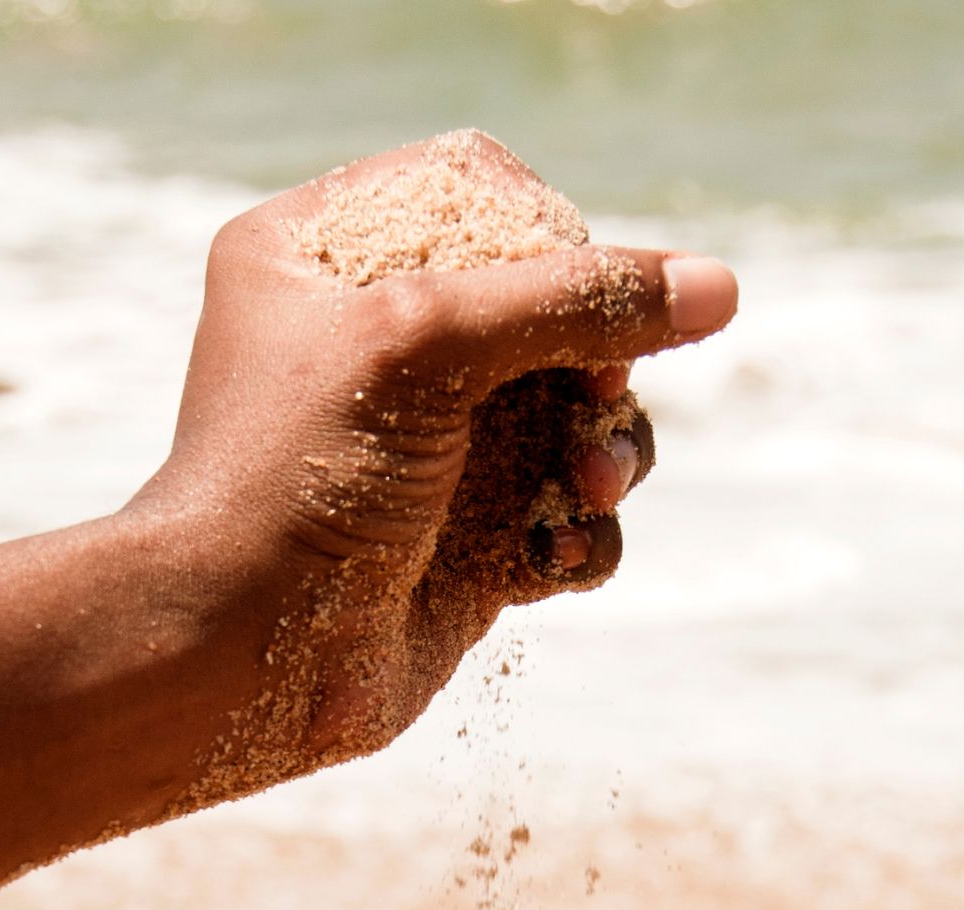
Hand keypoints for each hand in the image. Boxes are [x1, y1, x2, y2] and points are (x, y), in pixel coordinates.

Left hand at [135, 132, 737, 797]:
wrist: (243, 661)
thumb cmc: (300, 479)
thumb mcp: (429, 347)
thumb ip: (576, 301)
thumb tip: (720, 288)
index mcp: (324, 256)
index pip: (481, 195)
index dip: (552, 242)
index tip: (569, 302)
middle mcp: (378, 346)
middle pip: (550, 312)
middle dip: (595, 364)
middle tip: (598, 404)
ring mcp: (430, 450)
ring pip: (578, 418)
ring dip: (607, 451)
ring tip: (588, 489)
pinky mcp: (468, 541)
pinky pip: (567, 516)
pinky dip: (577, 537)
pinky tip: (546, 566)